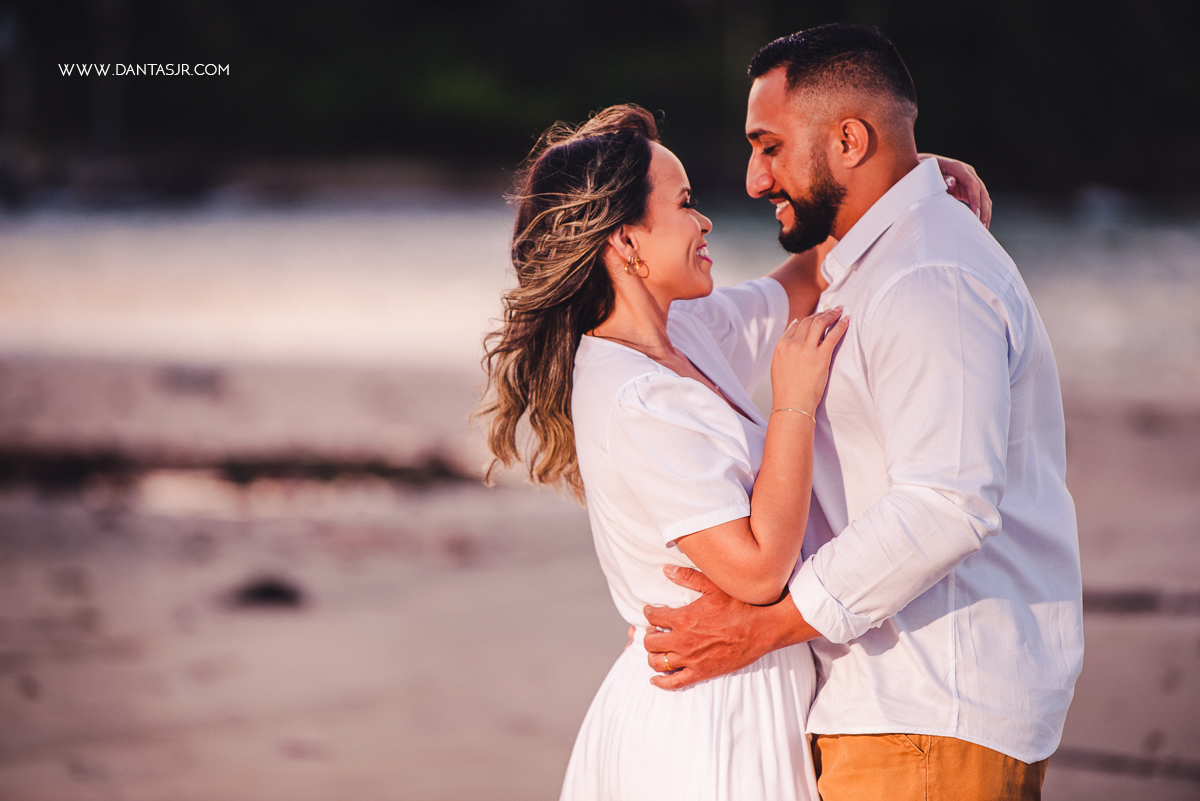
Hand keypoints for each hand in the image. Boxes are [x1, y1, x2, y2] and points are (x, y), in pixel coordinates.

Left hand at [643, 565, 783, 689]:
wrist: (761, 629)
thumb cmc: (740, 606)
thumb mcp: (713, 587)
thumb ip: (688, 578)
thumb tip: (667, 569)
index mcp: (684, 618)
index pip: (653, 617)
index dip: (649, 613)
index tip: (651, 612)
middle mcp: (683, 641)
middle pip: (650, 642)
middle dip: (648, 635)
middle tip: (653, 631)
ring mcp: (691, 659)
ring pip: (658, 662)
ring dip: (652, 656)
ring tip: (655, 651)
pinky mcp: (701, 673)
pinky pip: (674, 682)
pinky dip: (661, 682)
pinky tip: (656, 678)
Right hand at [770, 306, 847, 413]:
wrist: (792, 404)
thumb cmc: (786, 388)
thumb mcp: (779, 363)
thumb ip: (785, 345)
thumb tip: (794, 324)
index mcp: (781, 345)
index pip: (797, 325)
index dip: (809, 318)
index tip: (818, 316)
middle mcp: (793, 344)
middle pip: (809, 321)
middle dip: (822, 313)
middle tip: (832, 310)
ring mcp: (806, 349)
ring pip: (820, 323)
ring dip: (831, 314)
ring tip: (839, 311)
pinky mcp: (820, 357)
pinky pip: (832, 335)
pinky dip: (840, 325)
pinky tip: (846, 320)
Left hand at [924, 154, 991, 228]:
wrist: (921, 168)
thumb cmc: (922, 173)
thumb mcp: (928, 176)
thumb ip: (940, 179)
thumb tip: (952, 182)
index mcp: (958, 168)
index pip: (972, 184)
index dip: (976, 199)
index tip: (976, 214)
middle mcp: (967, 173)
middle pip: (982, 191)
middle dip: (983, 210)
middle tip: (981, 227)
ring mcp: (968, 180)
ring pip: (983, 197)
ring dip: (985, 213)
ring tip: (983, 229)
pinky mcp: (967, 189)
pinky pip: (978, 200)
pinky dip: (981, 212)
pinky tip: (980, 224)